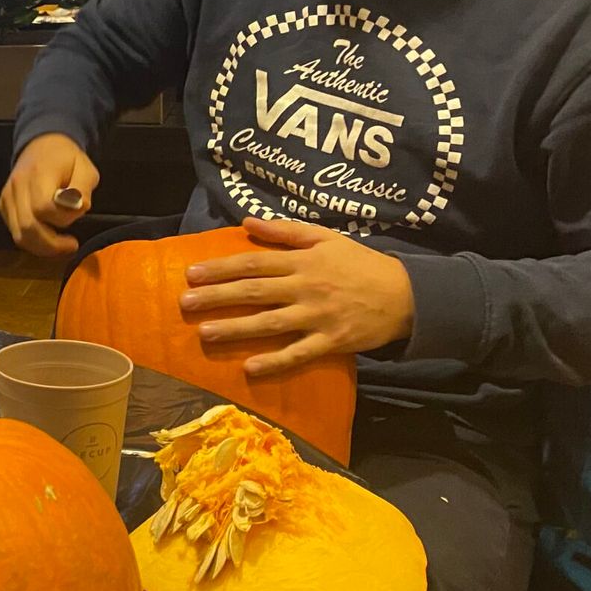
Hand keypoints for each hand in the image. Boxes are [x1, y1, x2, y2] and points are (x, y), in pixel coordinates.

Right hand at [0, 133, 100, 256]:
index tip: (78, 214)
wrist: (42, 144)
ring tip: (60, 245)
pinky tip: (47, 236)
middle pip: (27, 227)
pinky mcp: (3, 205)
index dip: (63, 218)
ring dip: (42, 247)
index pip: (44, 207)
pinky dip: (32, 241)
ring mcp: (7, 197)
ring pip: (19, 235)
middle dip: (52, 244)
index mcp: (38, 174)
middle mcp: (17, 186)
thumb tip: (74, 207)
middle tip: (71, 245)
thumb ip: (82, 190)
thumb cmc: (67, 159)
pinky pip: (15, 232)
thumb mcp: (86, 169)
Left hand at [178, 217, 414, 375]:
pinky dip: (275, 361)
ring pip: (270, 323)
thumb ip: (285, 230)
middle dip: (217, 297)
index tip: (191, 273)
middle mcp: (306, 287)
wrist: (406, 294)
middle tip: (184, 303)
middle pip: (255, 291)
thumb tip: (247, 222)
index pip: (253, 263)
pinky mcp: (331, 342)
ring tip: (204, 333)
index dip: (220, 268)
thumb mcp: (326, 237)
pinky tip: (250, 368)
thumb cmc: (360, 264)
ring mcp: (318, 316)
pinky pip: (299, 353)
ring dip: (236, 328)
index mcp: (302, 261)